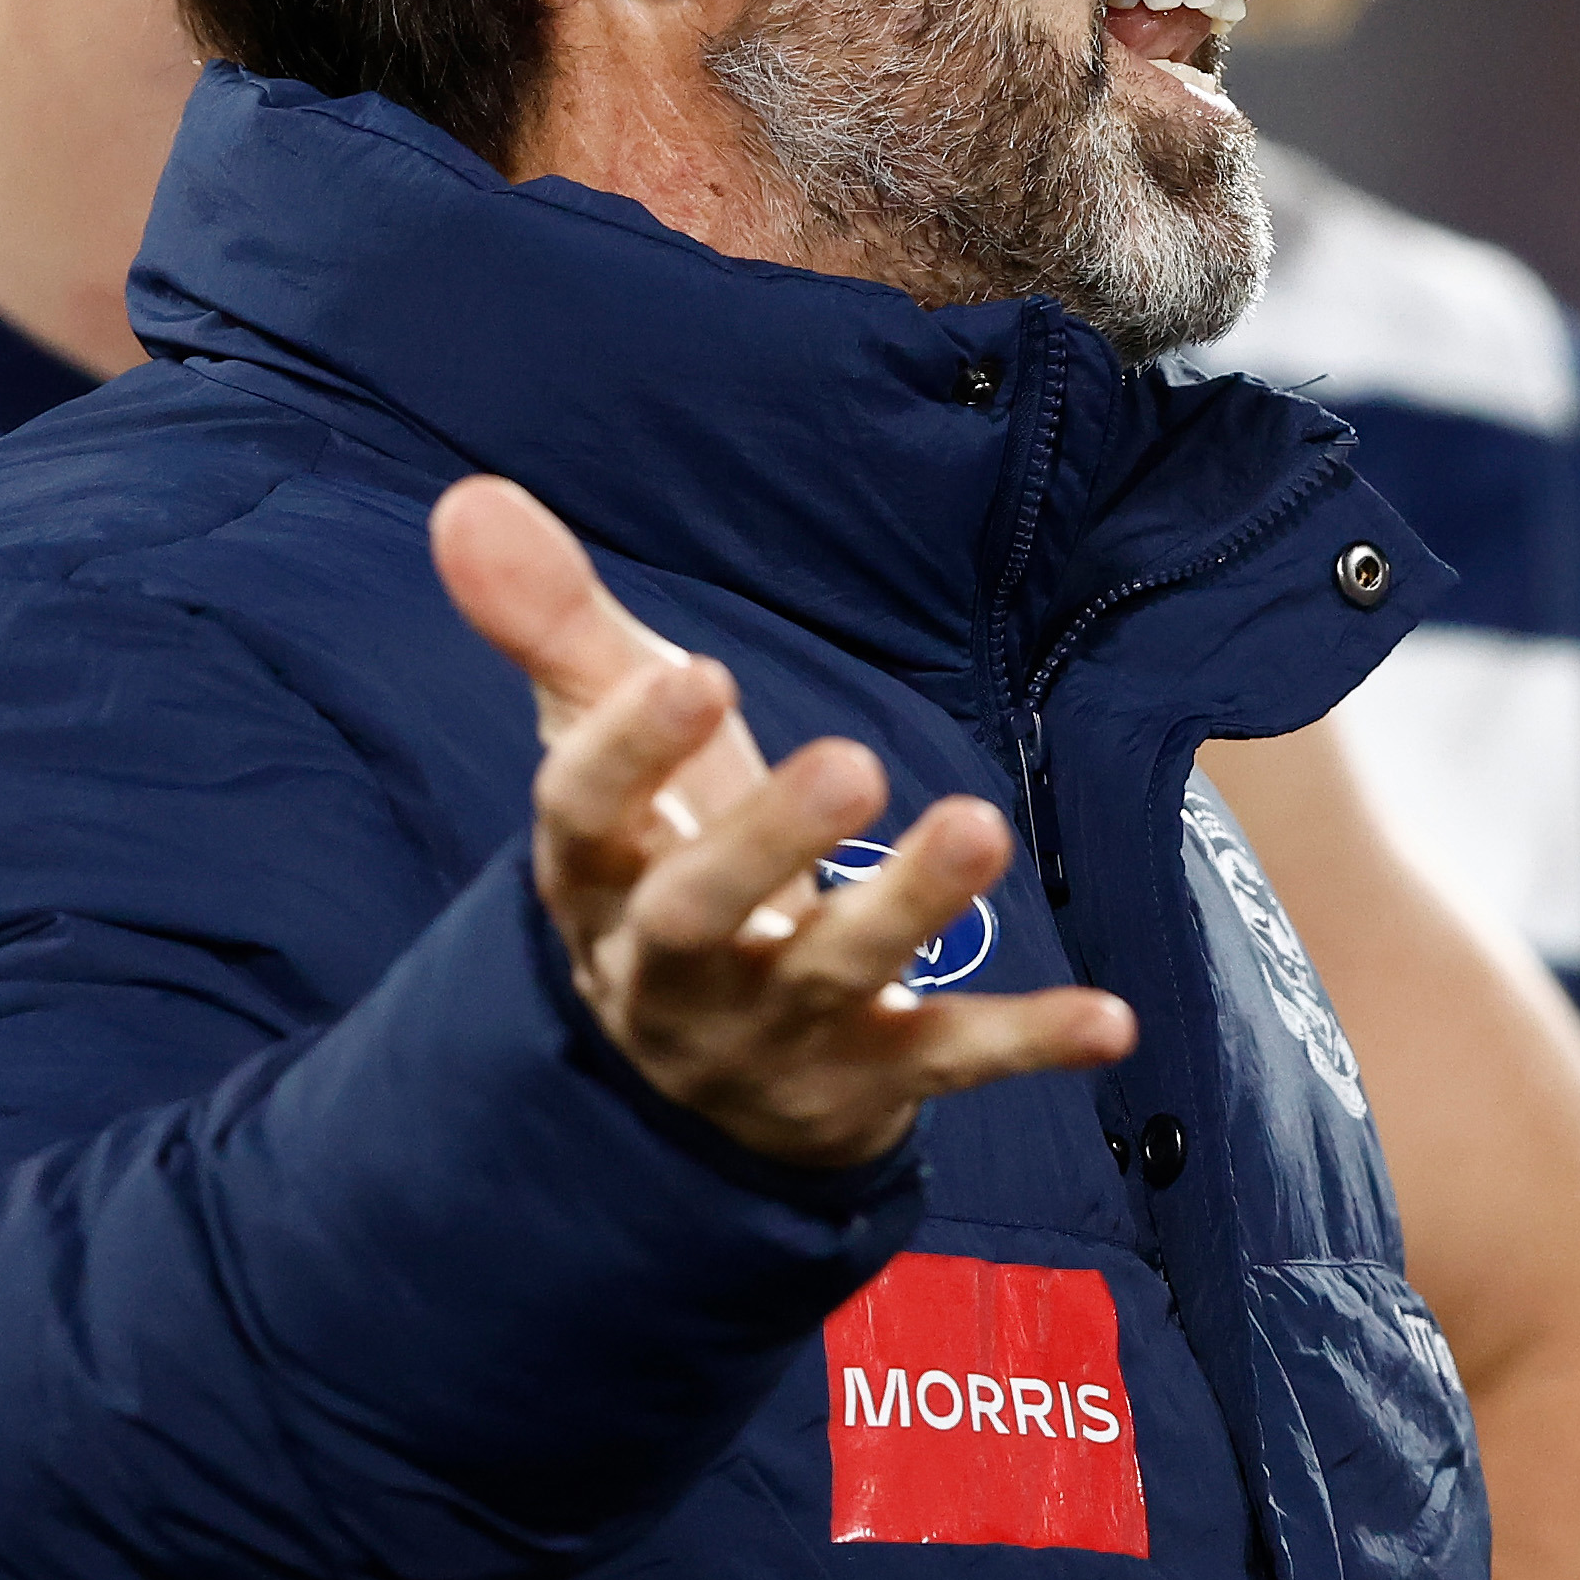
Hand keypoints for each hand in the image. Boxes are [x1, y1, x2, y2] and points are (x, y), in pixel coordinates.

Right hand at [432, 476, 1135, 1167]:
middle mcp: (670, 972)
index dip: (630, 755)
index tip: (697, 669)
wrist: (697, 1083)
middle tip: (853, 762)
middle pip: (699, 916)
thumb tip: (467, 496)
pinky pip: (947, 1063)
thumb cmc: (661, 860)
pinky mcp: (868, 1081)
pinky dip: (1028, 1042)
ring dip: (911, 907)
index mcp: (598, 882)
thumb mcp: (605, 747)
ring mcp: (770, 1037)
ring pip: (834, 977)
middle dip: (770, 843)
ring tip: (980, 824)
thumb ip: (551, 625)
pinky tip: (1112, 1022)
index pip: (584, 824)